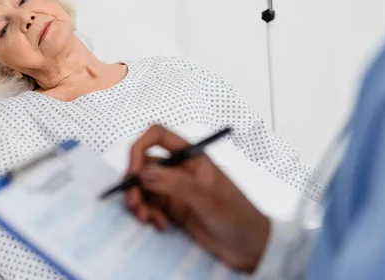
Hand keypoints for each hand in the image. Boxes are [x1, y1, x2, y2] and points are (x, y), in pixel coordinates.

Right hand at [124, 125, 270, 272]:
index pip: (158, 136)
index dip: (140, 148)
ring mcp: (176, 190)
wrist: (250, 247)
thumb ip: (175, 184)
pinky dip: (148, 214)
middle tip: (133, 203)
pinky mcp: (174, 209)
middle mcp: (181, 169)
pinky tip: (160, 225)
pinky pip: (151, 205)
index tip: (133, 171)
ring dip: (139, 201)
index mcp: (192, 156)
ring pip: (144, 187)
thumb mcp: (207, 199)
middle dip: (134, 182)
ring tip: (145, 218)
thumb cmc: (238, 216)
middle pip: (145, 164)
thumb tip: (143, 172)